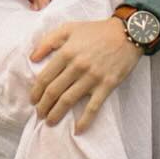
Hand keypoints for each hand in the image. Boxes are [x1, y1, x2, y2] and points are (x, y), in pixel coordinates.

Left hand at [29, 17, 139, 132]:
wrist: (127, 33)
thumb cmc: (96, 31)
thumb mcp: (69, 28)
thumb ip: (48, 41)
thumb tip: (32, 57)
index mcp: (66, 52)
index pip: (45, 78)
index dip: (36, 92)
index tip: (32, 100)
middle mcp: (77, 66)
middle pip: (54, 91)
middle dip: (43, 106)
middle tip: (39, 114)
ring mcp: (92, 78)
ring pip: (68, 100)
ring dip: (56, 114)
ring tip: (50, 121)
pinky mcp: (106, 85)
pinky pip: (93, 107)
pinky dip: (84, 121)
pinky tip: (77, 130)